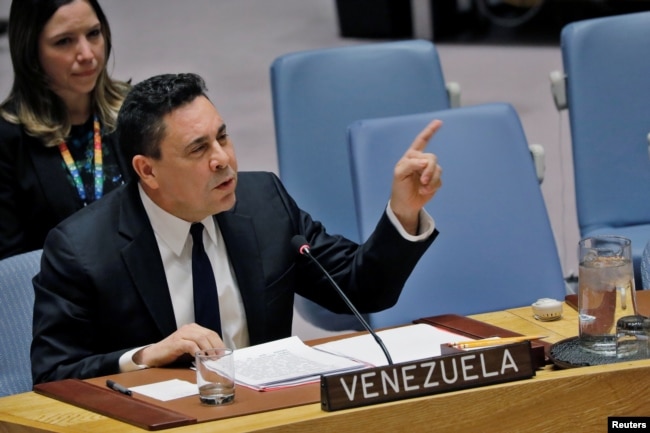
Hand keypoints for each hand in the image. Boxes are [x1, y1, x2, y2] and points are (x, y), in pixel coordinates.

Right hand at [133, 323, 224, 366]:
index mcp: (193, 328)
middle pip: (208, 335)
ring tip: (212, 359)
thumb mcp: (189, 349)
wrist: (153, 355)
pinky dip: (198, 352)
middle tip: (220, 357)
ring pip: (201, 338)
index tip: (224, 353)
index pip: (211, 333)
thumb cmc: (172, 353)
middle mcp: (188, 329)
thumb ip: (201, 348)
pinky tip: (200, 358)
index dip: (219, 343)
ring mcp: (182, 334)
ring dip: (208, 349)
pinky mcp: (176, 342)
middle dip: (216, 346)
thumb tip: (216, 356)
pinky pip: (190, 345)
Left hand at [389, 119, 442, 234]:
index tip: (439, 122)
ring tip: (422, 187)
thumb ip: (411, 165)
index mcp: (412, 156)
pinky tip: (425, 191)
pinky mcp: (435, 180)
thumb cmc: (399, 187)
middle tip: (422, 181)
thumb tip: (425, 162)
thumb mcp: (400, 174)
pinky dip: (433, 186)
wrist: (405, 204)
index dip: (430, 131)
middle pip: (432, 158)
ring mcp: (429, 170)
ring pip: (437, 169)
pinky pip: (439, 180)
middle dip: (428, 170)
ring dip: (431, 180)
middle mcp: (421, 161)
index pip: (421, 141)